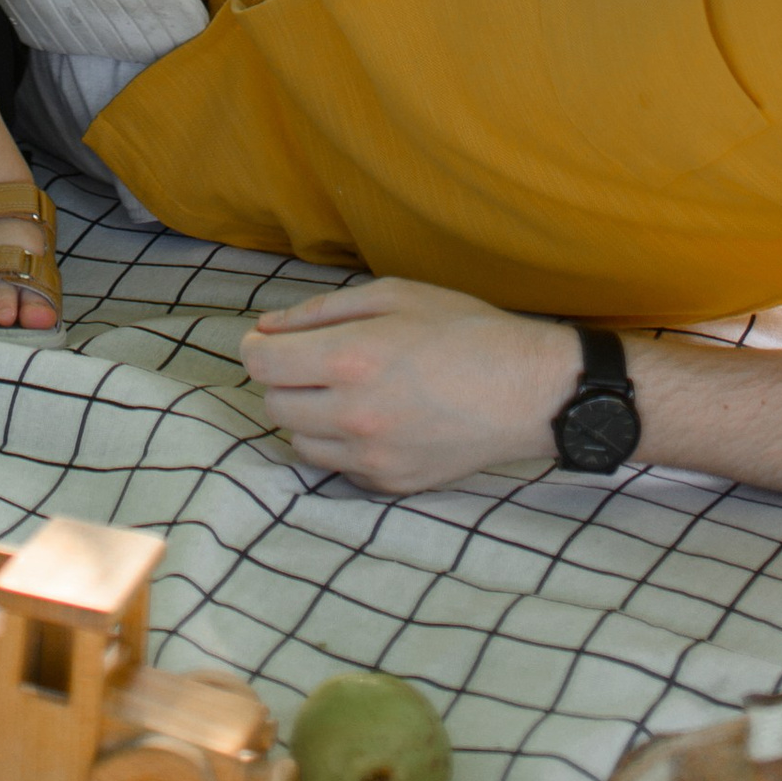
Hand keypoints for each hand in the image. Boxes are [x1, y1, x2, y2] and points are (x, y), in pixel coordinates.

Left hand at [241, 275, 579, 493]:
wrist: (525, 390)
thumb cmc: (462, 329)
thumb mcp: (393, 296)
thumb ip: (321, 311)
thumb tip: (267, 328)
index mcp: (350, 359)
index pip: (262, 366)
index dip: (256, 349)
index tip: (267, 341)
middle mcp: (353, 415)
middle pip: (274, 405)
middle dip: (281, 379)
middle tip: (311, 361)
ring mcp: (372, 457)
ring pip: (300, 441)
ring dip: (307, 414)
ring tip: (344, 390)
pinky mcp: (390, 484)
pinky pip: (338, 468)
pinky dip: (340, 444)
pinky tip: (372, 419)